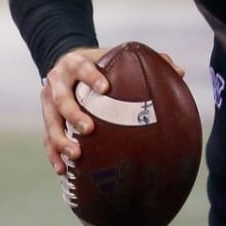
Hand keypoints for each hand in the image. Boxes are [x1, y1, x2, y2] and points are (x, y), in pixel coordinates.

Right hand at [38, 46, 185, 174]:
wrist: (66, 66)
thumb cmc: (99, 63)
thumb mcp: (115, 56)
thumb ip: (146, 60)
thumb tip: (179, 72)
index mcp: (75, 62)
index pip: (82, 67)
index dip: (91, 77)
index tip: (105, 88)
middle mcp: (57, 81)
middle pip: (61, 98)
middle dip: (73, 113)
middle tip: (90, 129)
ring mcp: (48, 101)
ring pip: (50, 121)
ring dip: (60, 139)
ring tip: (76, 155)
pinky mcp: (47, 118)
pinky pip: (46, 138)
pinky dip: (53, 154)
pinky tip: (63, 169)